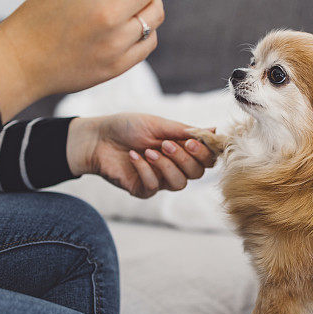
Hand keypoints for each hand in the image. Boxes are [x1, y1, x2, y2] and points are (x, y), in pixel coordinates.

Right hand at [0, 0, 163, 121]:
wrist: (21, 62)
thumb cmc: (38, 20)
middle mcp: (109, 12)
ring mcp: (115, 41)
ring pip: (155, 14)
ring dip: (150, 5)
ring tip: (138, 5)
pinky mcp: (118, 65)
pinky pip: (149, 42)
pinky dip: (146, 31)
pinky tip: (133, 28)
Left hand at [67, 113, 217, 197]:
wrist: (97, 137)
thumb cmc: (127, 127)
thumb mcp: (158, 124)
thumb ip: (185, 130)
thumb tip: (215, 130)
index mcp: (182, 149)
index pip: (206, 159)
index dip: (205, 153)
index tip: (193, 140)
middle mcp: (175, 165)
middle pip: (197, 173)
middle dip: (184, 158)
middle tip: (166, 144)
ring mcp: (160, 179)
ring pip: (179, 183)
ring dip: (166, 166)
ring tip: (149, 151)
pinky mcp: (143, 189)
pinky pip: (154, 186)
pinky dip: (145, 170)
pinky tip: (134, 157)